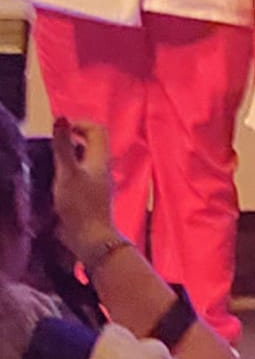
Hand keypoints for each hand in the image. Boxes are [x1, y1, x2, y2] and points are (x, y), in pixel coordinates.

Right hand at [51, 119, 117, 258]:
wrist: (90, 240)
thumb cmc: (80, 205)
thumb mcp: (67, 173)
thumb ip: (63, 147)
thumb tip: (61, 118)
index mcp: (101, 158)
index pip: (97, 130)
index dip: (80, 124)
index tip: (60, 129)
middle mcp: (102, 168)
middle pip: (92, 144)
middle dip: (73, 138)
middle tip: (52, 142)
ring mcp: (97, 183)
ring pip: (85, 160)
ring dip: (69, 156)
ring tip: (49, 160)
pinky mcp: (89, 197)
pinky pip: (80, 175)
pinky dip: (67, 172)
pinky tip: (53, 181)